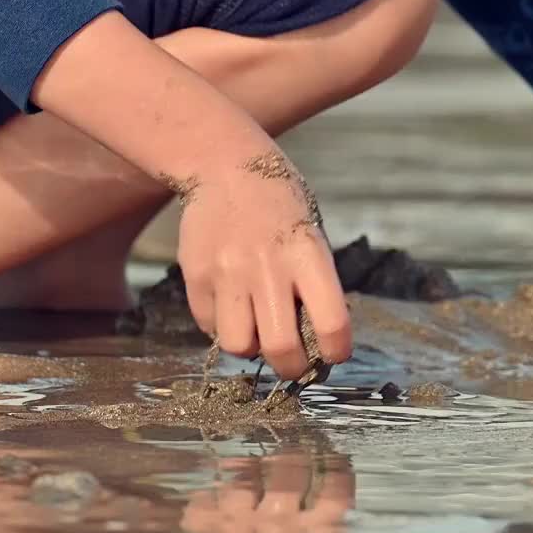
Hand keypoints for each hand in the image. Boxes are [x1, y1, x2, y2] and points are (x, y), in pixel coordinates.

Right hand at [175, 157, 351, 378]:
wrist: (225, 166)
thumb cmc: (282, 205)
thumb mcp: (313, 236)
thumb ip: (314, 285)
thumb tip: (317, 342)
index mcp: (308, 256)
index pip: (331, 324)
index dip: (336, 352)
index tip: (334, 355)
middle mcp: (268, 268)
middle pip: (280, 349)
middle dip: (292, 367)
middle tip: (293, 362)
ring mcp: (228, 273)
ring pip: (239, 345)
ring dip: (252, 348)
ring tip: (258, 329)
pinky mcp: (196, 275)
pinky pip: (210, 326)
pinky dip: (224, 327)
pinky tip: (233, 307)